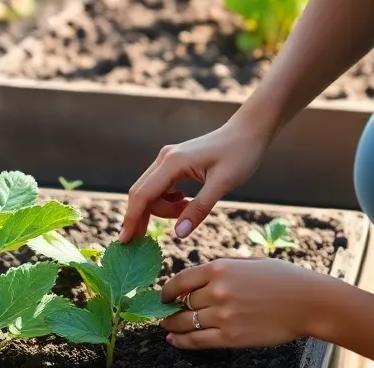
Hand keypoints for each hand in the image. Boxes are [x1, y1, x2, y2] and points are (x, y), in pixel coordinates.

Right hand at [119, 120, 268, 242]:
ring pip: (152, 191)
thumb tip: (177, 234)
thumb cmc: (240, 154)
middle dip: (141, 218)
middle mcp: (166, 158)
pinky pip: (161, 186)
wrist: (249, 131)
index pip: (143, 195)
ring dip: (163, 209)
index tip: (123, 243)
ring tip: (188, 210)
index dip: (131, 220)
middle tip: (145, 243)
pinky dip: (168, 200)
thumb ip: (199, 208)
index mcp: (173, 162)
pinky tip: (186, 202)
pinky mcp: (176, 161)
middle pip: (142, 194)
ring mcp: (169, 158)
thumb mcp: (223, 184)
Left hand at [160, 257, 323, 350]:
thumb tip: (203, 275)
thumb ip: (226, 266)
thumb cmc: (283, 278)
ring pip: (187, 323)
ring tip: (167, 328)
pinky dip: (181, 342)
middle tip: (164, 314)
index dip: (168, 290)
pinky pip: (197, 341)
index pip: (182, 279)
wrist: (306, 302)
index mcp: (222, 267)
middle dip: (171, 309)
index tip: (164, 295)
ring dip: (173, 327)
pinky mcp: (230, 337)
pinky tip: (175, 340)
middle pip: (183, 302)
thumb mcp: (252, 261)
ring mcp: (223, 315)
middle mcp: (218, 290)